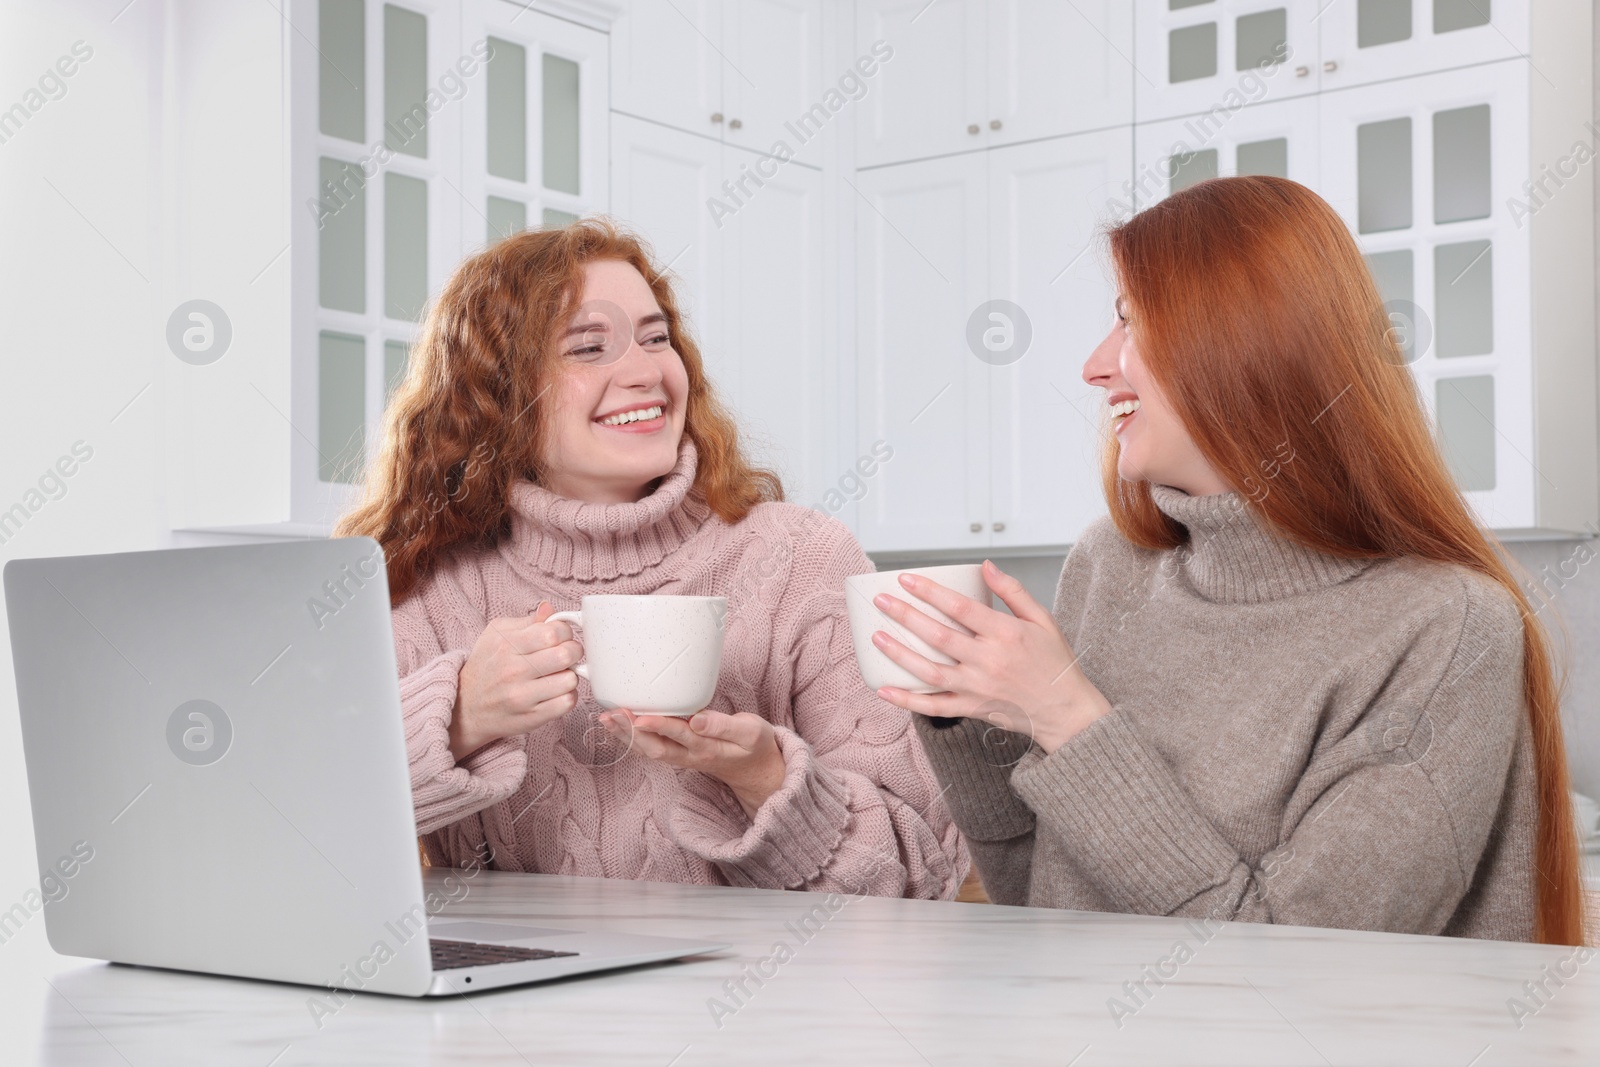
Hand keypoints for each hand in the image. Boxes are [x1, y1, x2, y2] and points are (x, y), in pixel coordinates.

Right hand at [450, 602, 582, 760]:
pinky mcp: (532, 717)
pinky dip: (568, 695)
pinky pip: (567, 702)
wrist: (466, 707)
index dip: (565, 632)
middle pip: (566, 655)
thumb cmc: (486, 667)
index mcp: (506, 645)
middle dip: (574, 651)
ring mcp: (523, 697)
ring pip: (570, 680)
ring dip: (570, 675)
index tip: (561, 637)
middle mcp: (513, 671)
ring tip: (558, 674)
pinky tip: (556, 691)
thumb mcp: (496, 635)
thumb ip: (527, 621)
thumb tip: (549, 609)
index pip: (553, 632)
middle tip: (567, 654)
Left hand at [601, 709, 785, 818]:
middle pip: (655, 747)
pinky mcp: (678, 754)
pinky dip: (632, 738)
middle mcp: (690, 756)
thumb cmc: (754, 745)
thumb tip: (697, 719)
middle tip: (612, 714)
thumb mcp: (750, 732)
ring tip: (606, 718)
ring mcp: (682, 758)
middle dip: (631, 732)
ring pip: (649, 750)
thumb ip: (724, 726)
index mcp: (708, 748)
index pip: (680, 736)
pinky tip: (618, 726)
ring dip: (626, 736)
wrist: (755, 770)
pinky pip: (651, 749)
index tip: (640, 715)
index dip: (659, 726)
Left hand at [869, 560, 1110, 752]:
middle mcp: (989, 661)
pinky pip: (934, 708)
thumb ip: (1012, 591)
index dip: (930, 592)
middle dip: (905, 616)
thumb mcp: (1042, 619)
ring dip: (900, 654)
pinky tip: (884, 690)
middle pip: (938, 636)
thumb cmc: (1055, 662)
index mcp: (1006, 634)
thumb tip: (985, 566)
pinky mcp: (973, 709)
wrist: (1067, 711)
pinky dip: (907, 701)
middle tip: (881, 600)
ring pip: (930, 671)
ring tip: (876, 637)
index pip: (960, 608)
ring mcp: (978, 688)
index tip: (906, 579)